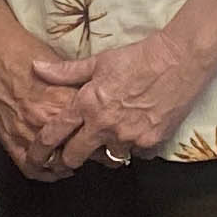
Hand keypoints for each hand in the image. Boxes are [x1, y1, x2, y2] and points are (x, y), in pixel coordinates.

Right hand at [0, 0, 94, 181]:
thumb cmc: (25, 52)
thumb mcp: (64, 66)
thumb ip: (81, 87)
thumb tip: (98, 99)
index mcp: (67, 101)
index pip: (96, 130)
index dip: (108, 136)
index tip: (113, 136)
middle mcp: (48, 121)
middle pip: (80, 150)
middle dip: (94, 154)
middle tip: (104, 153)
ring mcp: (27, 132)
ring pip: (56, 163)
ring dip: (70, 164)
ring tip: (79, 160)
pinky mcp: (9, 139)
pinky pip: (29, 166)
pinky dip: (44, 173)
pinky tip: (54, 171)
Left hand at [32, 23, 216, 166]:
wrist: (179, 60)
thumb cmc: (138, 57)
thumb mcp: (99, 61)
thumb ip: (65, 71)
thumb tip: (36, 67)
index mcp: (88, 104)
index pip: (55, 134)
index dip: (41, 148)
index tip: (37, 155)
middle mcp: (104, 125)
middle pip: (75, 157)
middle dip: (69, 158)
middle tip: (72, 154)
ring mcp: (128, 136)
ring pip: (108, 157)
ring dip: (108, 149)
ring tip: (113, 135)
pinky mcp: (151, 142)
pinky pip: (137, 154)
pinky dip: (136, 146)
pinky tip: (139, 131)